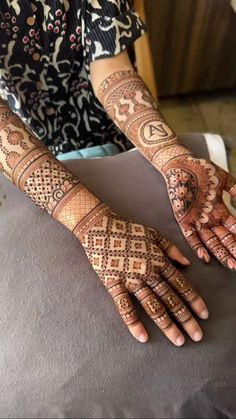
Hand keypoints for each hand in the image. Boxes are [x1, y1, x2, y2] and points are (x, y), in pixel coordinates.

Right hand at [80, 209, 207, 344]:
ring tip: (178, 341)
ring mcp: (131, 280)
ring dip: (167, 325)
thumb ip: (171, 249)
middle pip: (171, 299)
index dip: (195, 301)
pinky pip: (125, 307)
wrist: (100, 226)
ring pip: (153, 306)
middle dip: (186, 319)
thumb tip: (187, 264)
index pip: (182, 284)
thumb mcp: (154, 233)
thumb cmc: (127, 229)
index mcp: (159, 261)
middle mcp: (149, 272)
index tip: (204, 315)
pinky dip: (134, 323)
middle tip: (197, 336)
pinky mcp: (114, 284)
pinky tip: (143, 337)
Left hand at [163, 154, 235, 269]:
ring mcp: (197, 220)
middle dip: (233, 251)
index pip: (234, 229)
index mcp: (220, 210)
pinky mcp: (183, 220)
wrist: (182, 164)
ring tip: (231, 265)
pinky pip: (190, 237)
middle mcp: (209, 218)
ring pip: (210, 241)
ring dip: (220, 253)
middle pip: (224, 239)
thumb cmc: (203, 170)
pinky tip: (205, 258)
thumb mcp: (224, 180)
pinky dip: (197, 247)